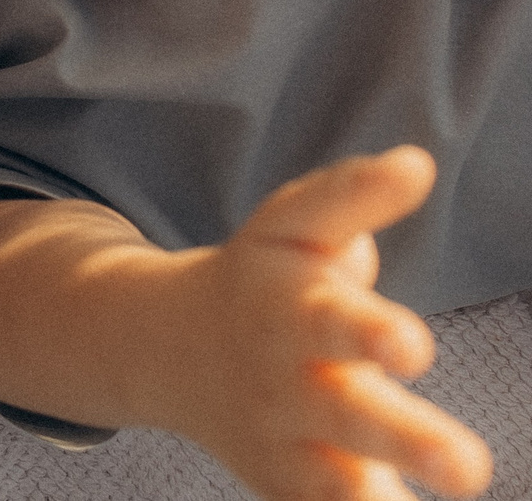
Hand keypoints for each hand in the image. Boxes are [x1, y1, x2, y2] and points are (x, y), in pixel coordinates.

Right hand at [160, 148, 490, 500]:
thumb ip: (352, 196)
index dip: (372, 334)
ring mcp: (285, 443)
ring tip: (456, 487)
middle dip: (406, 439)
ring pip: (338, 481)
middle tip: (469, 469)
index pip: (334, 320)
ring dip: (381, 498)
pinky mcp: (288, 488)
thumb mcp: (291, 226)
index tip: (415, 348)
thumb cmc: (260, 280)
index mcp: (292, 311)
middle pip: (348, 415)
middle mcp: (287, 382)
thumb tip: (416, 165)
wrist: (162, 347)